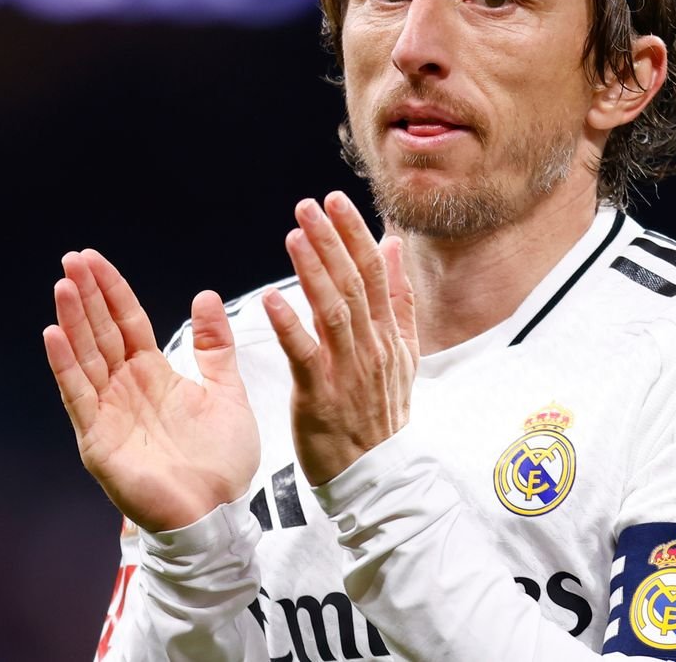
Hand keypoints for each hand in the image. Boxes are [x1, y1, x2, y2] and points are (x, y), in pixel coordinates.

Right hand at [43, 249, 259, 531]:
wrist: (218, 514)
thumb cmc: (222, 461)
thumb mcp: (226, 390)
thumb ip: (215, 346)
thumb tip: (205, 295)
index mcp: (153, 374)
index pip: (126, 322)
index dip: (111, 290)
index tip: (92, 258)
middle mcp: (125, 389)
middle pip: (101, 333)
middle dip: (86, 296)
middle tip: (71, 259)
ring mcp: (108, 413)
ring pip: (86, 358)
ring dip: (73, 321)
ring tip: (63, 286)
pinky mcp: (98, 440)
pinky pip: (79, 397)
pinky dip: (65, 366)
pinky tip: (54, 335)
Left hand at [264, 192, 419, 485]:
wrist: (376, 476)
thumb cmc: (382, 414)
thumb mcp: (403, 354)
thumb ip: (398, 299)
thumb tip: (393, 247)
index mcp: (388, 335)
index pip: (373, 273)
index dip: (354, 234)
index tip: (335, 201)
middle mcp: (371, 347)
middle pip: (353, 284)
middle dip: (331, 240)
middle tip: (309, 205)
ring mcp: (347, 371)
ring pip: (333, 311)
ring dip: (314, 271)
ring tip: (295, 235)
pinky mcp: (320, 396)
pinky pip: (305, 354)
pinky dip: (289, 325)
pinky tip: (272, 299)